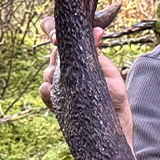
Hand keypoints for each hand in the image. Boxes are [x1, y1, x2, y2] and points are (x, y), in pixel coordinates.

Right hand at [40, 15, 132, 145]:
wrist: (115, 128)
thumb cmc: (115, 99)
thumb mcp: (111, 75)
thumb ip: (98, 55)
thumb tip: (96, 31)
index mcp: (80, 56)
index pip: (61, 38)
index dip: (53, 32)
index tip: (56, 38)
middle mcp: (68, 67)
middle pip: (53, 54)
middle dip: (57, 56)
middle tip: (66, 64)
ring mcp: (59, 83)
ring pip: (47, 71)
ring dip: (54, 74)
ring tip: (68, 82)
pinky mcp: (54, 99)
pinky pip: (44, 90)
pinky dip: (49, 90)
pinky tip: (57, 93)